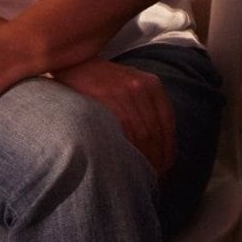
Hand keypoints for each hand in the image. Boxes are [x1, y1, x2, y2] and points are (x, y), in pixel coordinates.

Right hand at [53, 59, 175, 176]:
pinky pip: (126, 130)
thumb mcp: (127, 86)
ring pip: (144, 134)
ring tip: (139, 177)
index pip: (168, 124)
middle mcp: (144, 87)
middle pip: (157, 132)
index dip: (168, 150)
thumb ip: (142, 108)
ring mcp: (128, 92)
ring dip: (144, 159)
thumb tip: (152, 143)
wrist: (73, 63)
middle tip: (151, 179)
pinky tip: (126, 163)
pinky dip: (129, 150)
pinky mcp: (110, 98)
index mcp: (152, 85)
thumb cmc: (97, 81)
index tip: (164, 168)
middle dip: (157, 159)